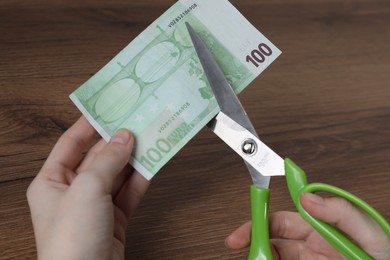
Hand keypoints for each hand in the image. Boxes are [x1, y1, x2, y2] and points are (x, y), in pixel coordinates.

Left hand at [27, 116, 148, 259]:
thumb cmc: (72, 237)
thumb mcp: (87, 189)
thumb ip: (108, 160)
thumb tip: (124, 136)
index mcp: (52, 181)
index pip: (71, 143)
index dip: (89, 124)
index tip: (108, 107)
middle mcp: (73, 191)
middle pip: (99, 157)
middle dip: (118, 140)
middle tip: (138, 120)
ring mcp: (95, 205)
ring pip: (118, 174)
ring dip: (134, 158)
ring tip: (151, 137)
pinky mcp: (115, 219)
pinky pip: (129, 192)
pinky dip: (141, 178)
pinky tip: (153, 163)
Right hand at [226, 193, 389, 259]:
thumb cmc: (386, 254)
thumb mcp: (367, 229)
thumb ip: (339, 211)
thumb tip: (306, 196)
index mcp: (320, 226)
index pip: (282, 220)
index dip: (259, 220)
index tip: (244, 228)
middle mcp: (311, 244)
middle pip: (272, 241)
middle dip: (254, 242)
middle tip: (241, 250)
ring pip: (275, 256)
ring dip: (262, 256)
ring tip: (254, 259)